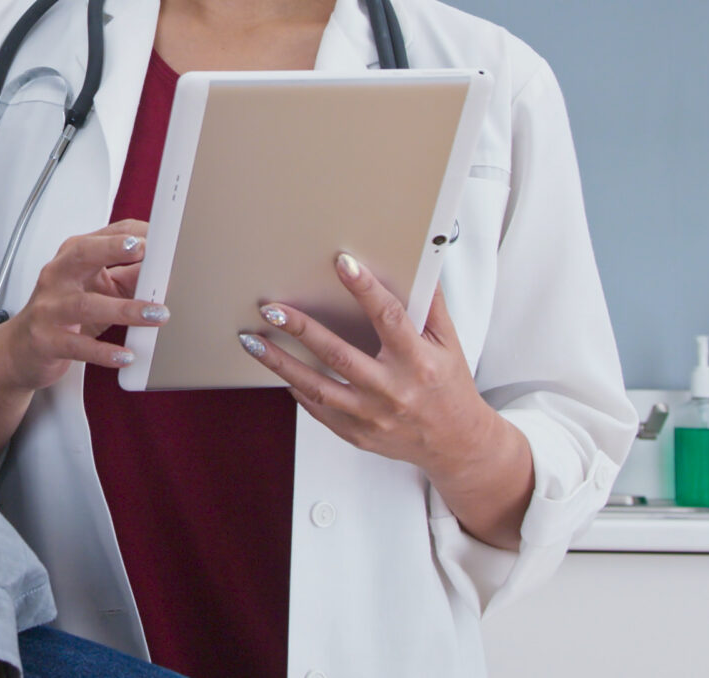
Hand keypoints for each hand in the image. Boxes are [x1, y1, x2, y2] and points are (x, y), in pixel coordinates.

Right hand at [0, 222, 164, 394]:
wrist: (18, 350)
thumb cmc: (59, 314)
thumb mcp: (94, 290)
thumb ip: (126, 279)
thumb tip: (162, 274)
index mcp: (70, 258)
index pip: (104, 236)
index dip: (132, 235)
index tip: (161, 238)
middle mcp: (57, 277)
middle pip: (84, 254)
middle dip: (114, 249)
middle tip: (144, 251)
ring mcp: (49, 308)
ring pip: (87, 304)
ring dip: (125, 309)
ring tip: (156, 314)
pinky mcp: (46, 340)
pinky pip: (77, 345)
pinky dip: (103, 351)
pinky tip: (125, 355)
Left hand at [238, 253, 497, 474]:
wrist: (456, 444)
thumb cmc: (449, 388)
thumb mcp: (449, 344)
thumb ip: (431, 306)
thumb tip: (422, 266)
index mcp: (418, 362)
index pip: (390, 318)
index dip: (365, 289)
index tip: (343, 263)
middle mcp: (393, 390)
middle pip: (339, 355)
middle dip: (302, 329)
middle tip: (271, 307)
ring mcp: (372, 416)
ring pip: (318, 387)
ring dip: (281, 363)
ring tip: (252, 341)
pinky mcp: (357, 434)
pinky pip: (319, 409)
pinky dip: (296, 389)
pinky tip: (278, 370)